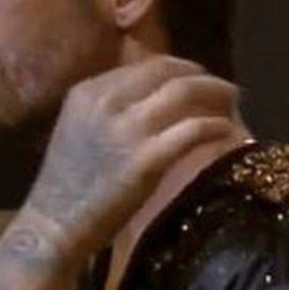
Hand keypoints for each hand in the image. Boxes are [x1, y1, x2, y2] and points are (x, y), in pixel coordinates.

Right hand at [23, 56, 238, 255]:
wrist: (55, 223)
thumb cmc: (67, 182)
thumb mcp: (77, 128)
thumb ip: (107, 108)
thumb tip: (151, 97)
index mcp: (88, 92)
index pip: (144, 66)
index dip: (177, 68)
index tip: (197, 78)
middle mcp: (106, 102)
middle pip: (167, 71)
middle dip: (201, 74)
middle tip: (222, 86)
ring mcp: (127, 129)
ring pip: (184, 92)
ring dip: (216, 92)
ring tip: (234, 100)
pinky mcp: (146, 159)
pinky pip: (192, 130)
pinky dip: (214, 126)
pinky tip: (226, 130)